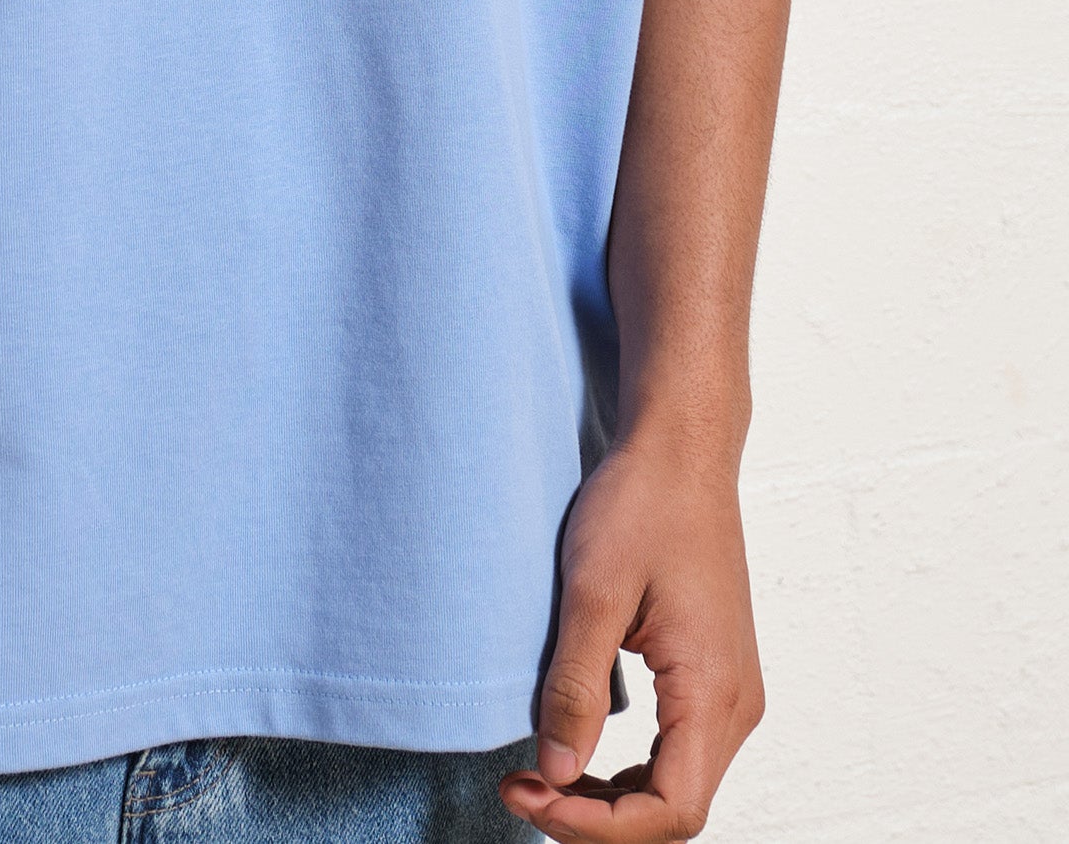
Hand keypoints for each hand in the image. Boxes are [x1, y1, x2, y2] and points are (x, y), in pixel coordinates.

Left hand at [499, 428, 765, 839]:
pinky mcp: (713, 676)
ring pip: (676, 786)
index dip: (597, 825)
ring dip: (610, 800)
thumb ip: (575, 685)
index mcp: (714, 692)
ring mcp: (729, 693)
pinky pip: (677, 751)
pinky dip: (628, 770)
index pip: (670, 810)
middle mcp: (736, 706)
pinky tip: (578, 751)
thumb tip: (556, 771)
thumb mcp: (593, 589)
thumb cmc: (643, 503)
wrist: (683, 449)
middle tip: (519, 787)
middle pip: (674, 809)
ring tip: (540, 776)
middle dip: (596, 818)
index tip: (529, 793)